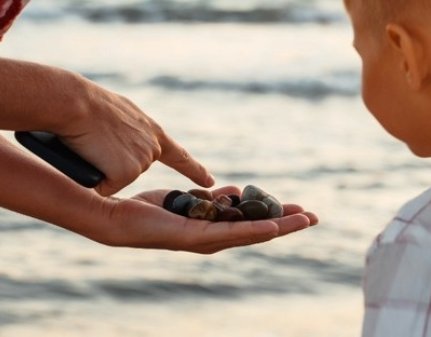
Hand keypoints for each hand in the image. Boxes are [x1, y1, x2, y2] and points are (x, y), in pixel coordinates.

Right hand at [54, 73, 213, 195]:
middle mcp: (153, 147)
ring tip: (94, 143)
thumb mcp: (120, 115)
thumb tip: (119, 145)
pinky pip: (105, 187)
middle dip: (112, 162)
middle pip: (131, 170)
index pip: (178, 156)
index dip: (193, 170)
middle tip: (99, 141)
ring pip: (116, 179)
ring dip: (102, 167)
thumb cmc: (90, 105)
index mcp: (152, 131)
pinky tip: (92, 155)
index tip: (208, 182)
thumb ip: (129, 131)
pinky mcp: (128, 173)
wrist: (78, 104)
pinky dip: (95, 177)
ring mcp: (143, 161)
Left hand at [91, 185, 318, 252]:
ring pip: (250, 234)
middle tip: (313, 217)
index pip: (252, 224)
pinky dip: (252, 229)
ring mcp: (205, 240)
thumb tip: (229, 190)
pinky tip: (271, 226)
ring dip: (279, 227)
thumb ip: (209, 197)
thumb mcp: (187, 198)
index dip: (277, 219)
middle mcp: (212, 239)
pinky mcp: (193, 237)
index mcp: (212, 230)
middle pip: (258, 232)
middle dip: (287, 224)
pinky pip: (229, 233)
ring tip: (302, 220)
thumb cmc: (147, 210)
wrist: (117, 219)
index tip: (299, 211)